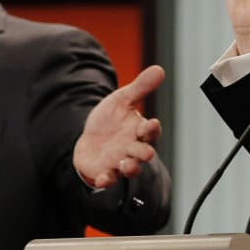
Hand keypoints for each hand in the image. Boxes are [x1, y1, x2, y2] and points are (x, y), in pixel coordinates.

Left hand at [73, 65, 164, 188]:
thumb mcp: (122, 100)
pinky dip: (107, 180)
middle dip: (145, 153)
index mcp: (139, 130)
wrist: (90, 139)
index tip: (151, 124)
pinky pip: (109, 179)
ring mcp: (120, 162)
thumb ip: (140, 87)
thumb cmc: (111, 120)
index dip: (152, 129)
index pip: (150, 130)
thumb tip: (159, 69)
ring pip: (131, 168)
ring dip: (130, 168)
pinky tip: (103, 178)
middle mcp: (133, 148)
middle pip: (144, 153)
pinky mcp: (106, 172)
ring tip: (126, 164)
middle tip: (145, 153)